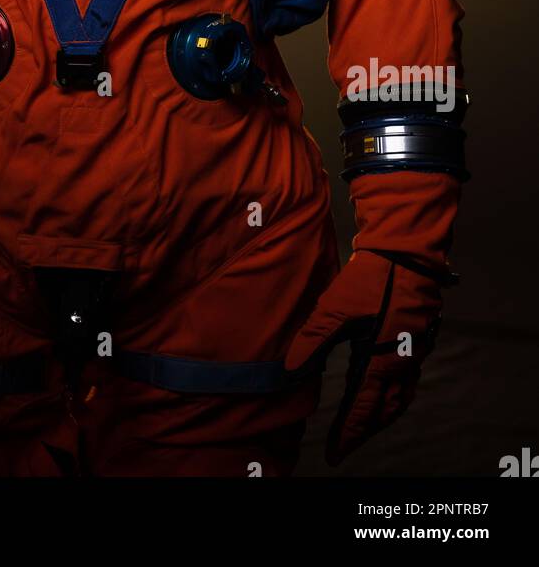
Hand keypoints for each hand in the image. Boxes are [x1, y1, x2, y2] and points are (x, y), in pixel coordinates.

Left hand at [283, 249, 442, 465]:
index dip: (348, 434)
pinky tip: (386, 385)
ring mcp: (414, 352)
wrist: (406, 254)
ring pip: (401, 397)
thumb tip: (289, 371)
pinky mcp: (419, 338)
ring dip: (383, 415)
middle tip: (348, 443)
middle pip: (385, 411)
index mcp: (380, 362)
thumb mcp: (333, 309)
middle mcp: (401, 363)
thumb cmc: (370, 281)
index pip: (361, 410)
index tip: (335, 454)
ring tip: (366, 423)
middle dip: (366, 430)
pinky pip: (409, 378)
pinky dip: (396, 393)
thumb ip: (311, 342)